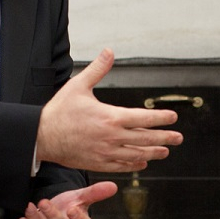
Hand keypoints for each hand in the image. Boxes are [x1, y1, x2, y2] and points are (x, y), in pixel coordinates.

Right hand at [36, 49, 182, 171]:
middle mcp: (111, 137)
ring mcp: (106, 153)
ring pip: (136, 155)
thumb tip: (109, 52)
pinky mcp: (98, 163)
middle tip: (178, 138)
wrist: (41, 137)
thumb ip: (97, 69)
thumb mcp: (78, 85)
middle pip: (145, 139)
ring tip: (165, 151)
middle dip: (165, 138)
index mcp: (110, 117)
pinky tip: (142, 162)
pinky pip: (122, 166)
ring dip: (153, 153)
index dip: (160, 118)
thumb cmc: (59, 111)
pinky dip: (134, 165)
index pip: (143, 118)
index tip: (173, 118)